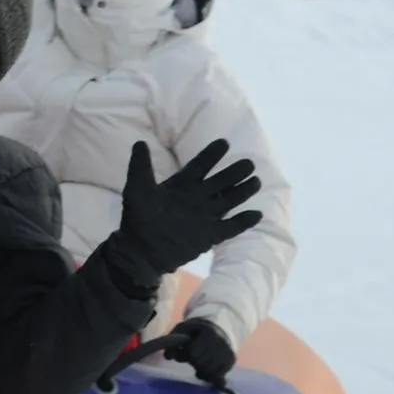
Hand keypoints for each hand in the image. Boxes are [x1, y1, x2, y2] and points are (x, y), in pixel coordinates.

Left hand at [102, 139, 261, 292]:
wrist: (139, 250)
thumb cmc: (137, 218)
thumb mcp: (137, 189)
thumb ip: (140, 167)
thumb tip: (139, 142)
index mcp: (182, 184)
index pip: (201, 165)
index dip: (212, 154)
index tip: (224, 142)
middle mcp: (197, 197)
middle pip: (222, 181)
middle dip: (235, 172)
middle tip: (249, 163)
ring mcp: (205, 216)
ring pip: (230, 200)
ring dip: (243, 191)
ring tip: (256, 181)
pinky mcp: (209, 235)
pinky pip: (231, 227)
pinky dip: (243, 222)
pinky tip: (256, 214)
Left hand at [163, 318, 236, 387]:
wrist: (219, 328)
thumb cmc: (196, 330)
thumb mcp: (182, 329)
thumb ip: (172, 341)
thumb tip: (168, 357)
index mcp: (209, 334)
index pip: (192, 353)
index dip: (182, 355)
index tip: (181, 351)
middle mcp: (222, 344)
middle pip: (200, 364)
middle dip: (191, 362)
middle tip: (190, 357)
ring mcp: (228, 354)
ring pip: (209, 373)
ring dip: (199, 371)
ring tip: (198, 362)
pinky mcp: (231, 362)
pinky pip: (218, 378)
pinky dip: (208, 376)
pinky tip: (205, 370)